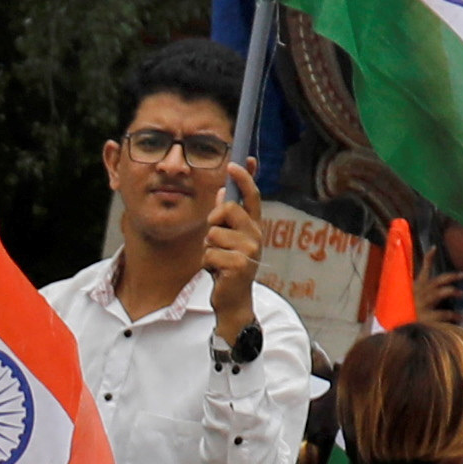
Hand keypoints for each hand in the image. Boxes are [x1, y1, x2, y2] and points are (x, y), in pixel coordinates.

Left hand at [200, 165, 263, 332]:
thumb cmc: (228, 268)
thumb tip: (222, 191)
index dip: (244, 178)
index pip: (251, 197)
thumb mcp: (226, 239)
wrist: (233, 300)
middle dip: (213, 222)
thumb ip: (224, 217)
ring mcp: (249, 250)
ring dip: (208, 248)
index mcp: (253, 227)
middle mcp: (255, 235)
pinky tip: (217, 272)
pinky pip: (210, 253)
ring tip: (217, 261)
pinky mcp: (240, 265)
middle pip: (227, 209)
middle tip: (216, 240)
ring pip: (213, 234)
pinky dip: (207, 263)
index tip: (234, 163)